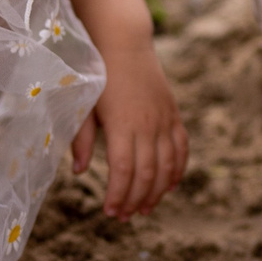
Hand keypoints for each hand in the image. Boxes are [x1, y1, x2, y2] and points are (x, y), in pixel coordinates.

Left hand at [71, 41, 188, 217]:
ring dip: (157, 191)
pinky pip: (181, 147)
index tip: (110, 211)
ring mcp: (164, 119)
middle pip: (147, 173)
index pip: (124, 171)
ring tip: (146, 209)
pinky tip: (170, 185)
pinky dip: (178, 169)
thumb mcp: (84, 106)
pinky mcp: (173, 113)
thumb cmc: (96, 74)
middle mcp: (147, 124)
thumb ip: (83, 139)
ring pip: (167, 165)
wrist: (123, 43)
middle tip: (125, 217)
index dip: (119, 195)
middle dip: (136, 199)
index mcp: (122, 124)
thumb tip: (80, 171)